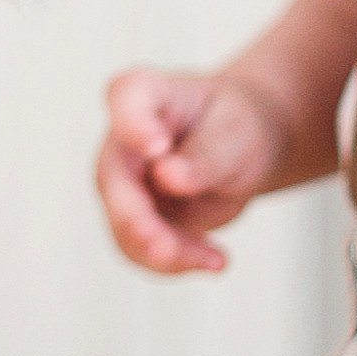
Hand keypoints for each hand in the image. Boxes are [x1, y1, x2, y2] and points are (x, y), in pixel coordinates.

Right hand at [97, 65, 286, 274]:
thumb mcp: (236, 132)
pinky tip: (216, 260)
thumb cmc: (237, 125)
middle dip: (136, 220)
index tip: (156, 147)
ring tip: (215, 260)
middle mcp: (120, 139)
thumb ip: (206, 154)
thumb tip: (168, 178)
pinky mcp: (134, 219)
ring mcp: (121, 183)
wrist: (242, 148)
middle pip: (114, 180)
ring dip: (164, 252)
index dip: (134, 125)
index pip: (126, 97)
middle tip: (164, 249)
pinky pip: (143, 250)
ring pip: (124, 227)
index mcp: (142, 93)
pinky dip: (178, 262)